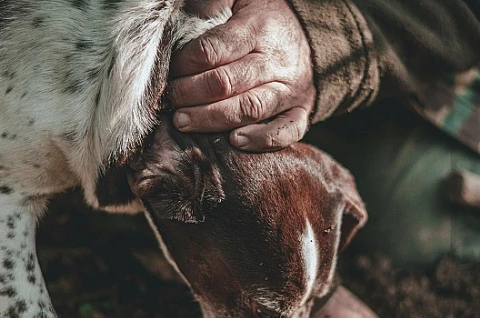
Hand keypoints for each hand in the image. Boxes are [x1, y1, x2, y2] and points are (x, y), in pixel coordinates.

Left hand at [170, 0, 315, 151]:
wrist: (310, 39)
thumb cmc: (265, 22)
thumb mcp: (239, 0)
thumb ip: (211, 4)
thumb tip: (183, 17)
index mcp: (258, 29)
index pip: (214, 50)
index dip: (186, 65)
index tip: (170, 72)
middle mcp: (276, 62)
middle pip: (227, 83)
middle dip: (190, 94)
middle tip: (170, 101)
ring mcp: (290, 90)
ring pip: (249, 109)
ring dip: (212, 120)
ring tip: (184, 123)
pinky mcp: (301, 112)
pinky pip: (285, 131)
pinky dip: (261, 140)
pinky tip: (235, 142)